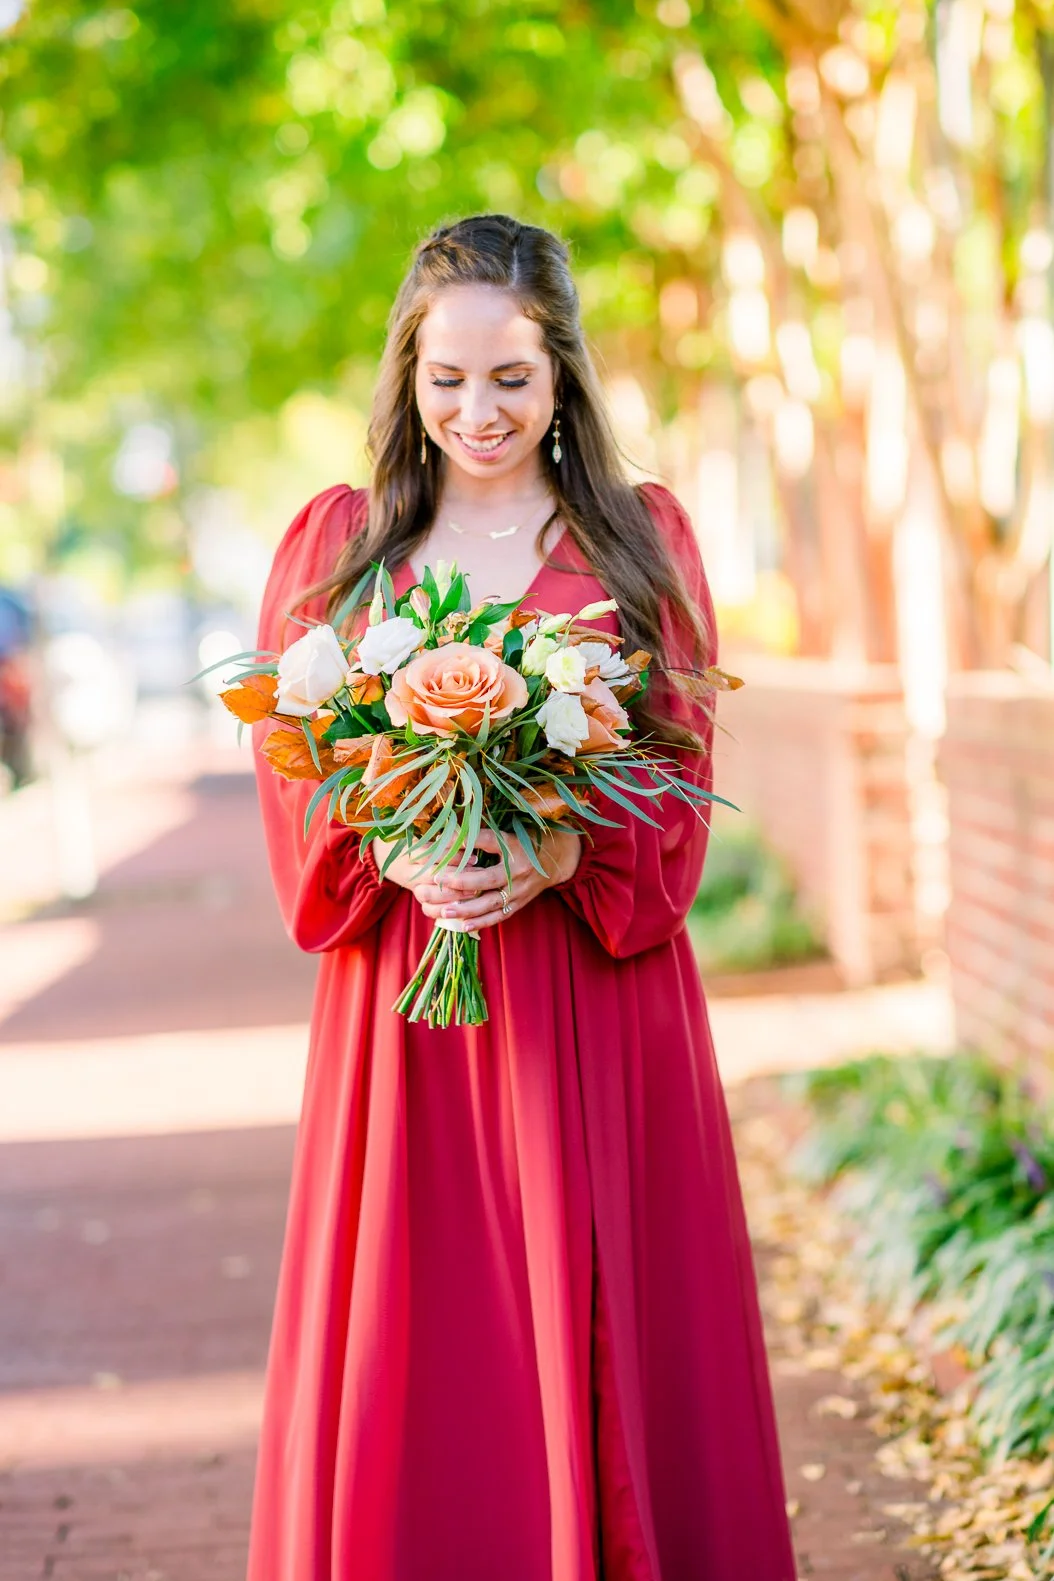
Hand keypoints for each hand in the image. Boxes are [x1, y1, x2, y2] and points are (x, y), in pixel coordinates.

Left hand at [381, 826, 581, 930]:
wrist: (557, 858)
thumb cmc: (526, 840)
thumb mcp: (507, 831)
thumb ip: (480, 833)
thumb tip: (448, 831)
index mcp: (513, 846)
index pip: (485, 841)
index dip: (463, 842)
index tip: (441, 843)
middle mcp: (517, 869)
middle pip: (485, 878)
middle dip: (459, 881)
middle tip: (436, 880)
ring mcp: (520, 889)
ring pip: (490, 902)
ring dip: (466, 908)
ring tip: (444, 911)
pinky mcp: (520, 903)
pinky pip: (499, 915)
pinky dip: (481, 922)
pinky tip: (462, 925)